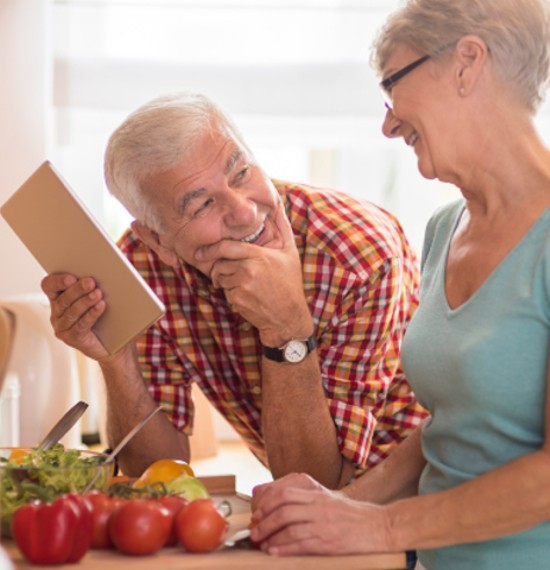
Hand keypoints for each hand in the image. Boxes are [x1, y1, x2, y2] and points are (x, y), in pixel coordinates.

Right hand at [41, 273, 110, 360]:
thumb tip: (105, 269)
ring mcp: (62, 327)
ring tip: (98, 294)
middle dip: (78, 289)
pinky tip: (100, 306)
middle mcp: (56, 312)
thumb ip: (92, 284)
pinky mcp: (72, 338)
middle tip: (91, 282)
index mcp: (58, 298)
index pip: (49, 285)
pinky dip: (91, 314)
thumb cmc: (104, 316)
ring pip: (72, 312)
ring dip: (85, 301)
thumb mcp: (96, 296)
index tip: (72, 277)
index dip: (57, 281)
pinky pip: (81, 325)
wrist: (111, 342)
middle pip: (63, 299)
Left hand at [198, 200, 312, 345]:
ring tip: (243, 285)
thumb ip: (282, 225)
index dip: (210, 249)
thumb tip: (278, 202)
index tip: (200, 252)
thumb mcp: (290, 252)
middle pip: (219, 264)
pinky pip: (225, 293)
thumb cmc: (290, 282)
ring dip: (226, 282)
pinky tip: (247, 297)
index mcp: (258, 256)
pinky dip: (232, 295)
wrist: (289, 317)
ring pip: (221, 279)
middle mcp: (248, 270)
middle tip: (223, 272)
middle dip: (219, 268)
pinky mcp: (238, 301)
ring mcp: (242, 287)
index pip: (226, 247)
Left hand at [250, 477, 391, 555]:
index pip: (285, 493)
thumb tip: (285, 508)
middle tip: (254, 530)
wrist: (379, 526)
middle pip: (283, 510)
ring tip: (261, 543)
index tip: (258, 513)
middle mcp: (318, 507)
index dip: (268, 503)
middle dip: (264, 521)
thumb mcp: (330, 501)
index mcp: (318, 495)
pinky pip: (301, 544)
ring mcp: (323, 524)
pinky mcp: (328, 542)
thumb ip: (310, 501)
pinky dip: (284, 548)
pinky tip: (274, 552)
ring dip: (270, 536)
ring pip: (289, 527)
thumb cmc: (354, 516)